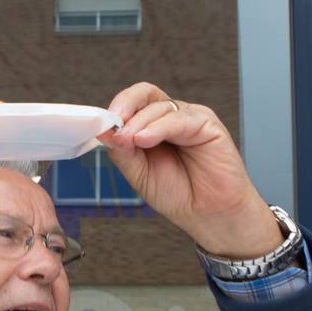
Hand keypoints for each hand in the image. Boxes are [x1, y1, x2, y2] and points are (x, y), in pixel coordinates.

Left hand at [101, 83, 283, 258]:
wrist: (210, 215)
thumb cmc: (181, 195)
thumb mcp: (140, 174)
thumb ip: (123, 152)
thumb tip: (104, 131)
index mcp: (154, 127)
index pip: (133, 104)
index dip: (116, 110)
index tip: (101, 126)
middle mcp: (171, 119)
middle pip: (145, 95)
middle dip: (124, 108)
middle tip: (113, 126)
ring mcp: (190, 119)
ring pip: (159, 106)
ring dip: (138, 123)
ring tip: (129, 142)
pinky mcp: (207, 124)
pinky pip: (179, 118)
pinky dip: (159, 127)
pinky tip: (144, 140)